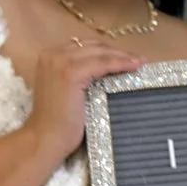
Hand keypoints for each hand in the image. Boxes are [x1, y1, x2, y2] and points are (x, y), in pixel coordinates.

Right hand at [28, 36, 146, 159]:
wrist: (46, 139)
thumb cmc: (59, 122)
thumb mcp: (69, 91)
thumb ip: (82, 76)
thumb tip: (110, 70)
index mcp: (50, 56)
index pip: (85, 47)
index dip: (107, 51)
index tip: (128, 57)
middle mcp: (53, 54)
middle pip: (93, 46)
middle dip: (117, 51)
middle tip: (138, 59)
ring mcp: (60, 62)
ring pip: (100, 53)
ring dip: (123, 56)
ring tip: (141, 62)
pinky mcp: (70, 73)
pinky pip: (103, 63)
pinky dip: (120, 63)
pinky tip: (134, 66)